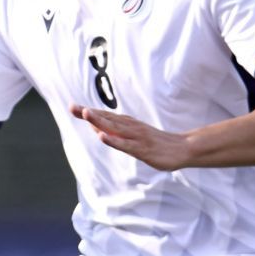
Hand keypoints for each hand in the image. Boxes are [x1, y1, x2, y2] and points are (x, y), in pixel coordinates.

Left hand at [72, 105, 193, 170]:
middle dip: (89, 114)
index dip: (88, 112)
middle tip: (73, 107)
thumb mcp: (133, 135)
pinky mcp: (142, 149)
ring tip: (85, 114)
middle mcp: (130, 127)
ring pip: (115, 128)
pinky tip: (103, 137)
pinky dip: (113, 140)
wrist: (182, 148)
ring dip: (100, 121)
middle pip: (107, 119)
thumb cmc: (156, 142)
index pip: (105, 116)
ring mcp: (136, 137)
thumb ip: (115, 131)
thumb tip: (96, 127)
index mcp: (127, 123)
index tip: (72, 106)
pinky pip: (125, 145)